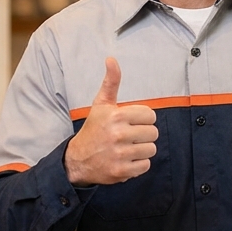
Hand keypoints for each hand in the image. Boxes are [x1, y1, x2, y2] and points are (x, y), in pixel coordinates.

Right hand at [65, 57, 157, 185]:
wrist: (78, 159)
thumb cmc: (94, 129)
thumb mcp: (101, 104)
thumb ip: (111, 82)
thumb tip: (111, 59)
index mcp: (116, 116)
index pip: (150, 115)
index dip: (142, 119)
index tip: (131, 122)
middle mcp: (118, 134)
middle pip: (153, 133)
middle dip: (143, 135)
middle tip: (130, 136)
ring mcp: (120, 154)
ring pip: (151, 149)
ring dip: (142, 149)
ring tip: (128, 148)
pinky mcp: (122, 171)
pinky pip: (145, 165)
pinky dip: (138, 164)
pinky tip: (126, 159)